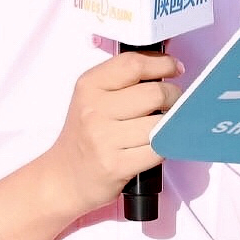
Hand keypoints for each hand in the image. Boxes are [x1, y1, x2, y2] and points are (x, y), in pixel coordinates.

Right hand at [46, 51, 182, 216]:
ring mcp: (104, 139)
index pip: (133, 64)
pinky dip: (164, 146)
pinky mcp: (116, 165)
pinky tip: (156, 144)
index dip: (162, 63)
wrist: (65, 176)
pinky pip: (157, 150)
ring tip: (163, 124)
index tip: (174, 67)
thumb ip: (124, 77)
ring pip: (159, 123)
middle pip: (153, 93)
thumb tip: (166, 63)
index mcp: (89, 85)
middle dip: (172, 95)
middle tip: (172, 100)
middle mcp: (94, 110)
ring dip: (170, 123)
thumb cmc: (86, 133)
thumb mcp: (93, 95)